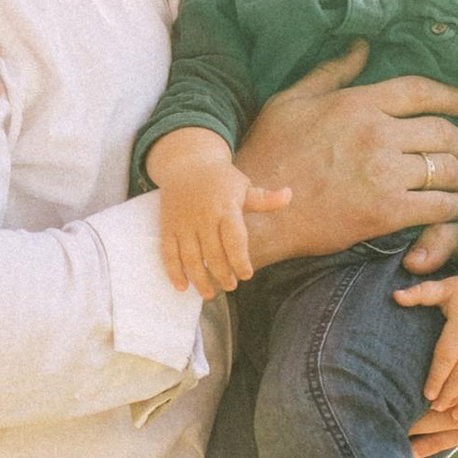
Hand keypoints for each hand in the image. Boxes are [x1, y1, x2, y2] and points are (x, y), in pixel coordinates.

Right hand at [147, 128, 291, 294]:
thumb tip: (289, 195)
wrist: (187, 164)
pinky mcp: (168, 227)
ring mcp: (184, 223)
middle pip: (213, 252)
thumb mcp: (244, 186)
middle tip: (231, 286)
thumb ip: (265, 199)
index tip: (247, 274)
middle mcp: (203, 217)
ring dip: (199, 278)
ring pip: (190, 256)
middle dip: (222, 273)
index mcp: (225, 208)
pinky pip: (169, 252)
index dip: (240, 259)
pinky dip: (173, 271)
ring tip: (209, 294)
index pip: (234, 238)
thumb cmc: (221, 180)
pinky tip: (182, 286)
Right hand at [235, 47, 457, 270]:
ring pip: (446, 169)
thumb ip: (332, 72)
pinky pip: (437, 204)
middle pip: (443, 132)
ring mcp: (383, 172)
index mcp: (357, 103)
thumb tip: (362, 46)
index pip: (420, 91)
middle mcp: (377, 133)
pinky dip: (456, 206)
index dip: (454, 97)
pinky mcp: (385, 211)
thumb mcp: (291, 101)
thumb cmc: (268, 153)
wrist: (257, 213)